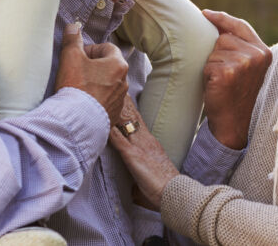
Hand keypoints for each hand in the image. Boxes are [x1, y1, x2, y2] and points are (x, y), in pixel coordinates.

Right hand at [55, 22, 128, 124]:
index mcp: (118, 64)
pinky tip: (84, 102)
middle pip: (109, 66)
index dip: (91, 50)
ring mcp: (121, 99)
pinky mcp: (114, 113)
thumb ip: (73, 39)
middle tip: (77, 72)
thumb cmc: (76, 87)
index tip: (79, 58)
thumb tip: (73, 27)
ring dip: (96, 83)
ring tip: (79, 89)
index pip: (107, 48)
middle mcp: (124, 81)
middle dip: (94, 66)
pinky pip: (107, 100)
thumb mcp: (70, 57)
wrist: (77, 122)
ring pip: (108, 83)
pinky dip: (97, 99)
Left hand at [108, 95, 178, 209]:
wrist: (174, 192)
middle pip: (132, 116)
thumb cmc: (164, 187)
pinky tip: (103, 121)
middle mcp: (146, 140)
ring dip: (116, 110)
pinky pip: (119, 140)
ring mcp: (139, 147)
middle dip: (123, 102)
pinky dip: (110, 130)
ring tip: (107, 95)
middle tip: (115, 86)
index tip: (124, 96)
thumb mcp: (152, 174)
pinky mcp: (133, 156)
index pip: (139, 121)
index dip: (130, 109)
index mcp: (151, 144)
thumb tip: (133, 187)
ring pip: (126, 123)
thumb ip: (141, 174)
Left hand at [201, 10, 271, 149]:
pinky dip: (206, 74)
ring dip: (211, 64)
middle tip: (224, 73)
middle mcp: (257, 55)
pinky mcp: (228, 73)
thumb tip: (214, 18)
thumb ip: (240, 45)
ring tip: (221, 80)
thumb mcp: (246, 65)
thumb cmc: (235, 91)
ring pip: (214, 50)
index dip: (222, 18)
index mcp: (264, 52)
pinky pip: (207, 63)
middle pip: (223, 38)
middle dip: (217, 53)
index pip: (241, 25)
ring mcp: (243, 64)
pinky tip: (216, 85)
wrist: (233, 121)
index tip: (205, 14)